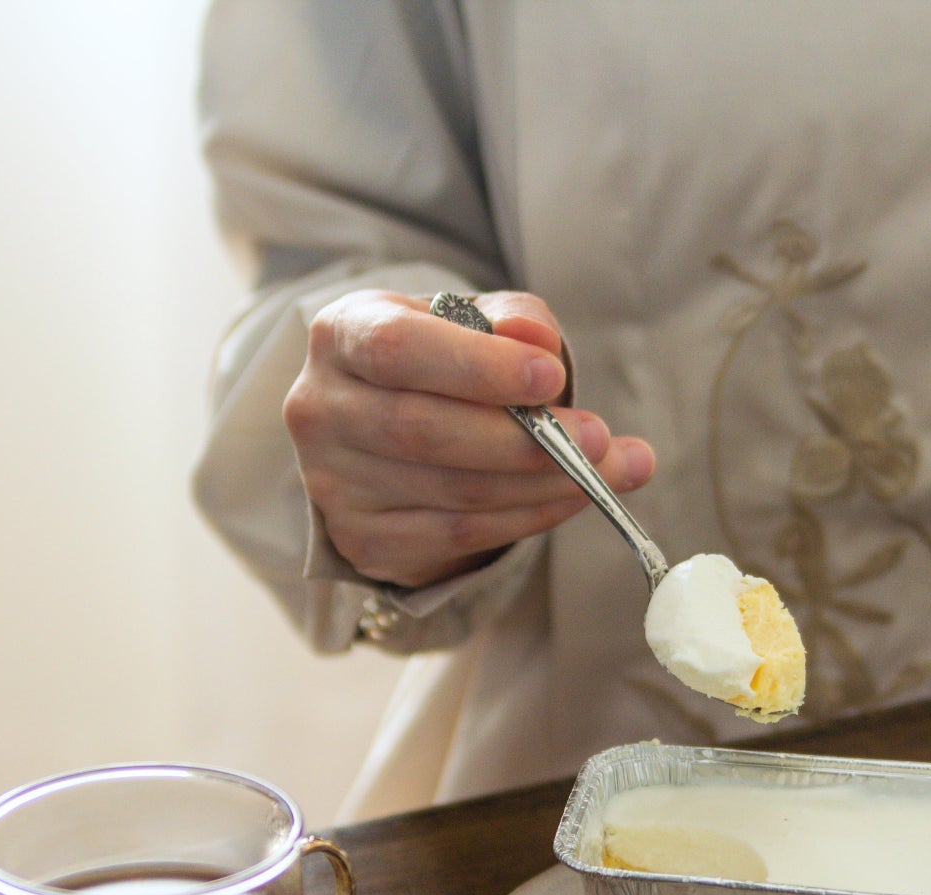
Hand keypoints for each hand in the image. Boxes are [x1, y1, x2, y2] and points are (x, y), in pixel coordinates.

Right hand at [283, 289, 655, 587]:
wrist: (393, 429)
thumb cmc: (441, 363)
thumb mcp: (475, 323)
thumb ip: (513, 320)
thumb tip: (539, 341)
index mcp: (341, 334)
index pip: (398, 349)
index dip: (478, 366)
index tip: (551, 376)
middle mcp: (321, 408)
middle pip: (424, 431)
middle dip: (524, 439)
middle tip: (598, 437)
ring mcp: (333, 482)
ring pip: (451, 492)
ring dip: (543, 485)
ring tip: (610, 468)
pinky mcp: (362, 539)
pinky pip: (458, 535)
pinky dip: (526, 518)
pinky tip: (569, 498)